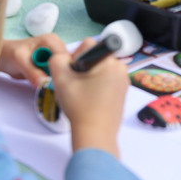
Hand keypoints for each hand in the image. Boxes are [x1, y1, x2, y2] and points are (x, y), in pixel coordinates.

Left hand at [0, 34, 63, 86]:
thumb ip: (32, 72)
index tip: (56, 82)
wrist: (2, 58)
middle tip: (52, 85)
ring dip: (58, 80)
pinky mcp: (53, 65)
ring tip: (49, 85)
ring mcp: (55, 56)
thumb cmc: (9, 54)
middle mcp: (57, 47)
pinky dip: (55, 81)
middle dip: (62, 76)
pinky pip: (59, 75)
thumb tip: (44, 84)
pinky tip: (49, 85)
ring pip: (65, 71)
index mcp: (52, 40)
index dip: (63, 70)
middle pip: (68, 65)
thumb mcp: (20, 61)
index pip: (65, 57)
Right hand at [48, 39, 127, 156]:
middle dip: (83, 68)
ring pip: (100, 69)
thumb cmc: (80, 106)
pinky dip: (97, 85)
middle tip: (77, 85)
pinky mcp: (123, 92)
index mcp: (109, 62)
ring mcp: (124, 81)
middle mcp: (121, 68)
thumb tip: (63, 56)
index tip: (73, 74)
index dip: (75, 57)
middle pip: (95, 57)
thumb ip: (57, 58)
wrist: (95, 134)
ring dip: (89, 77)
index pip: (87, 45)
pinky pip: (106, 79)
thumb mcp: (60, 78)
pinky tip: (90, 99)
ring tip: (83, 94)